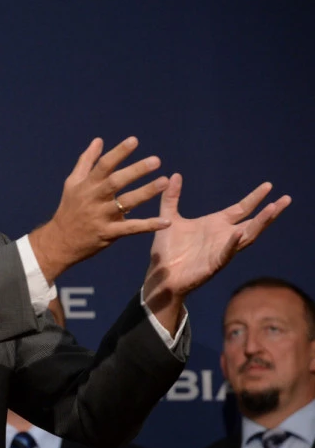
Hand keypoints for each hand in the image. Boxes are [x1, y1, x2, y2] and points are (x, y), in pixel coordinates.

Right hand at [30, 136, 170, 281]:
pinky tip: (167, 222)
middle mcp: (94, 199)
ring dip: (146, 192)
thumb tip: (99, 140)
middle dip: (136, 170)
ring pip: (126, 203)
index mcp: (86, 185)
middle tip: (156, 160)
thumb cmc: (69, 209)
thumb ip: (86, 161)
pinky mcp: (108, 234)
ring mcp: (101, 217)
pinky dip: (149, 225)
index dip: (118, 152)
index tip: (134, 141)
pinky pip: (131, 229)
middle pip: (116, 182)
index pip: (103, 165)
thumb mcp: (72, 183)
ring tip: (165, 182)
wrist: (59, 242)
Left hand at [143, 174, 290, 330]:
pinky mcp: (212, 264)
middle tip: (285, 199)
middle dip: (269, 211)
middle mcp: (223, 236)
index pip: (241, 209)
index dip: (255, 198)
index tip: (268, 186)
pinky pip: (226, 253)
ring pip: (246, 236)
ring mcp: (220, 250)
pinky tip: (239, 233)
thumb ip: (172, 197)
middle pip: (252, 222)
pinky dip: (233, 243)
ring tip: (272, 210)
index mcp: (216, 224)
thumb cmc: (167, 248)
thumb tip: (174, 174)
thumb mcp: (168, 217)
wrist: (160, 273)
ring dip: (259, 224)